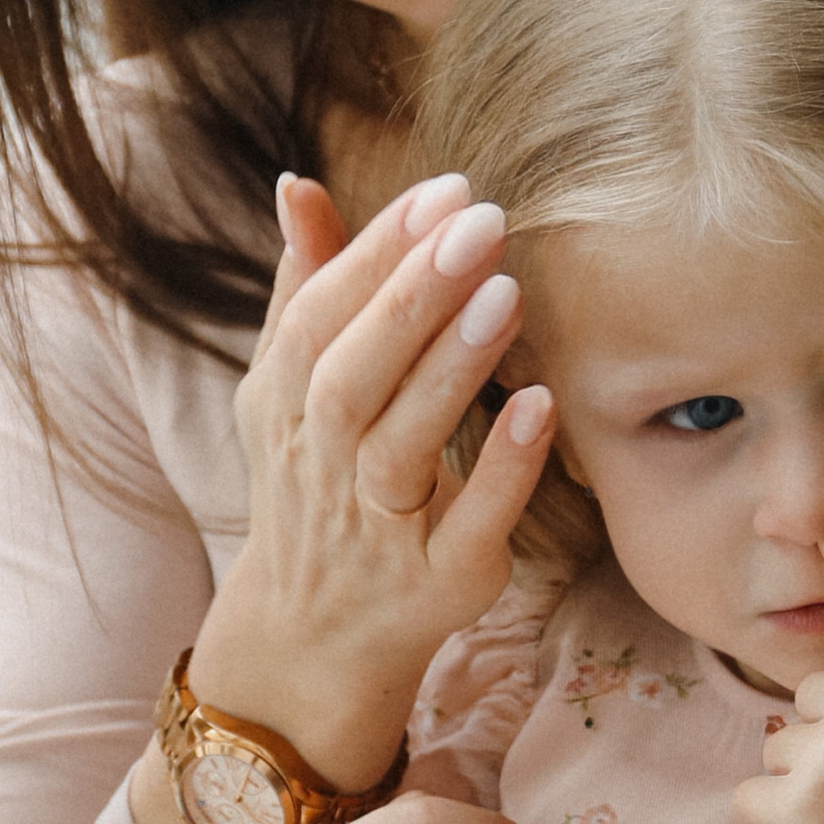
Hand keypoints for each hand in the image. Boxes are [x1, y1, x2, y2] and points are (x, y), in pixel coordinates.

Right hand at [190, 171, 553, 791]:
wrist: (313, 638)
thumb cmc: (320, 486)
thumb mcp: (292, 393)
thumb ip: (305, 289)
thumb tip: (299, 186)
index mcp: (283, 409)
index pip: (318, 319)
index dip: (375, 253)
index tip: (443, 192)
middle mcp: (320, 468)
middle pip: (352, 376)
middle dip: (413, 297)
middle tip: (483, 222)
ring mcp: (377, 533)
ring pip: (402, 447)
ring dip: (452, 369)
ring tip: (508, 291)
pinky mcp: (437, 585)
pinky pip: (468, 527)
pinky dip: (502, 469)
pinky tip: (540, 405)